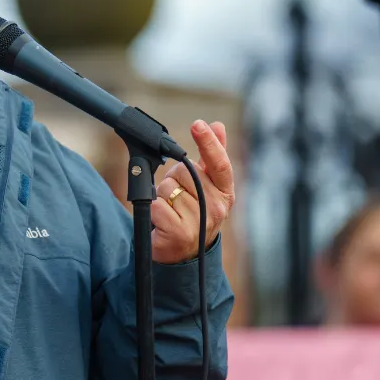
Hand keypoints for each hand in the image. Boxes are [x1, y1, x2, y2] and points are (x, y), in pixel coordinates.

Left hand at [150, 120, 235, 263]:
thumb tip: (218, 125)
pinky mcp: (179, 233)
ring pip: (167, 187)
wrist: (185, 255)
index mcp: (225, 193)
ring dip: (162, 195)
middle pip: (184, 171)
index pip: (220, 164)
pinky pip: (157, 205)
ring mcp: (199, 222)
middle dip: (174, 178)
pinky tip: (163, 221)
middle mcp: (217, 208)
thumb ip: (212, 156)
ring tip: (172, 210)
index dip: (209, 142)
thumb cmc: (195, 214)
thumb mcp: (208, 186)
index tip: (198, 124)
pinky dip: (154, 209)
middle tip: (178, 196)